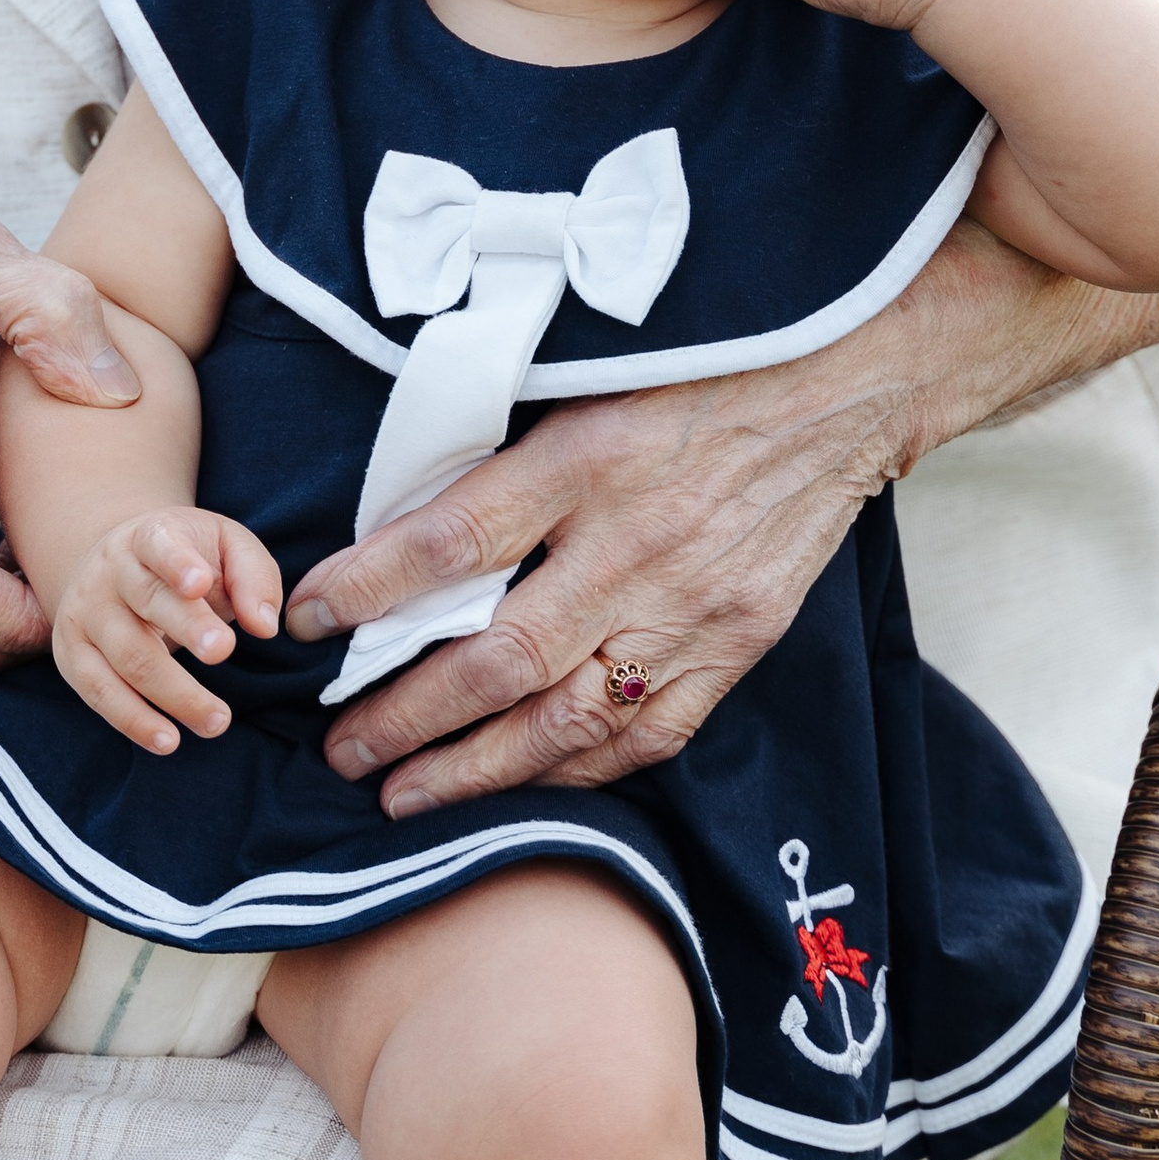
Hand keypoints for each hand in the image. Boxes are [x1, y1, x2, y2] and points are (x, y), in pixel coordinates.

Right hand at [51, 507, 285, 753]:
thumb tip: (265, 626)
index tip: (201, 583)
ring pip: (126, 655)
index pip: (159, 544)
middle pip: (146, 600)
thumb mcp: (226, 547)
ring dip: (173, 692)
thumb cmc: (186, 558)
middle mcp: (110, 572)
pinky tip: (167, 740)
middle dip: (185, 628)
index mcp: (149, 537)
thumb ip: (254, 578)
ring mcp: (85, 613)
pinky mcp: (72, 653)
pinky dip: (132, 720)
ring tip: (216, 721)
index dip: (176, 562)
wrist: (116, 564)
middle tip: (223, 652)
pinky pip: (98, 691)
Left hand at [297, 227, 1098, 814]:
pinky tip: (519, 787)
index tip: (305, 622)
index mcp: (588, 456)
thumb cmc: (701, 364)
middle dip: (405, 717)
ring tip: (403, 795)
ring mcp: (693, 605)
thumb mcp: (589, 375)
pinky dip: (575, 770)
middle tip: (339, 751)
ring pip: (566, 718)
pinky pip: (646, 735)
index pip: (451, 541)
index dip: (368, 590)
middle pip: (499, 657)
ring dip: (474, 768)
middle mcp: (637, 542)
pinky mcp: (738, 642)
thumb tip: (396, 514)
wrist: (852, 381)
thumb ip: (504, 444)